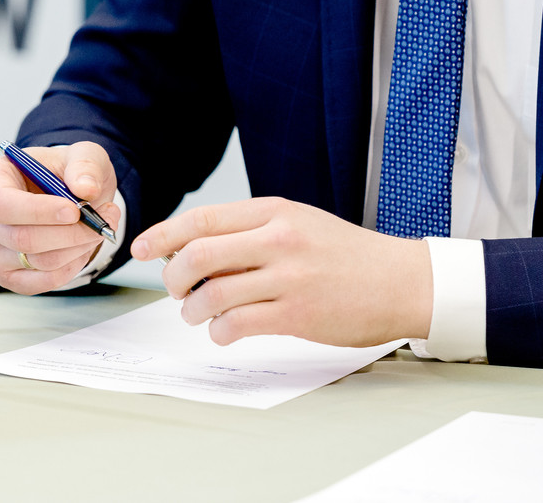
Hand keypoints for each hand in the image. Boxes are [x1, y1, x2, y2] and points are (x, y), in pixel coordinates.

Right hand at [0, 141, 120, 294]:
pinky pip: (41, 282)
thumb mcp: (82, 154)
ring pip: (36, 262)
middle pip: (20, 238)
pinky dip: (70, 268)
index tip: (75, 210)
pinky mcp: (7, 274)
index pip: (2, 204)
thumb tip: (85, 188)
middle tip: (102, 220)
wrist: (65, 196)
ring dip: (76, 248)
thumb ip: (86, 164)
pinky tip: (81, 248)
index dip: (39, 211)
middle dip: (69, 233)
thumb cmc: (64, 173)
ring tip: (97, 229)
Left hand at [130, 197, 431, 347]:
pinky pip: (236, 324)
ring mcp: (288, 278)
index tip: (142, 248)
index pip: (202, 219)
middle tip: (176, 290)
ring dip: (193, 310)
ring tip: (198, 314)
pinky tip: (225, 331)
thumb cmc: (346, 255)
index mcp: (274, 212)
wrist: (400, 280)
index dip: (163, 235)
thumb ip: (250, 231)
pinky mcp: (297, 315)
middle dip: (173, 277)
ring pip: (212, 294)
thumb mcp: (299, 223)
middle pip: (197, 256)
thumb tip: (192, 248)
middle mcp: (278, 239)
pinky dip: (219, 331)